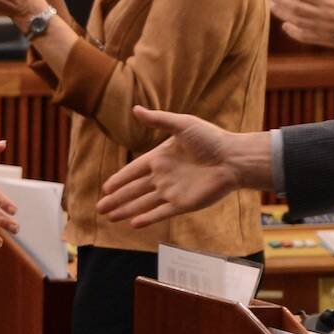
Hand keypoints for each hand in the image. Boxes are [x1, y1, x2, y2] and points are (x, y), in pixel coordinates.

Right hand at [97, 107, 273, 227]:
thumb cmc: (211, 139)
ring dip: (126, 210)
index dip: (119, 179)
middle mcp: (163, 176)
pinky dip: (147, 218)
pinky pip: (161, 213)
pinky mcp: (183, 204)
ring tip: (109, 218)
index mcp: (160, 158)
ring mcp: (172, 191)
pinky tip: (133, 224)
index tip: (105, 188)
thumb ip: (158, 119)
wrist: (234, 158)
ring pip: (143, 203)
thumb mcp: (183, 124)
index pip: (133, 171)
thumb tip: (135, 109)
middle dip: (116, 199)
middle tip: (99, 208)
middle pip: (133, 190)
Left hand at [270, 0, 333, 51]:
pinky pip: (303, 36)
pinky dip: (292, 31)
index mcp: (328, 0)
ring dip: (282, 13)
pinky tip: (286, 26)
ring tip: (273, 6)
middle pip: (294, 7)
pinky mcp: (324, 39)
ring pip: (295, 21)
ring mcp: (321, 29)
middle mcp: (321, 15)